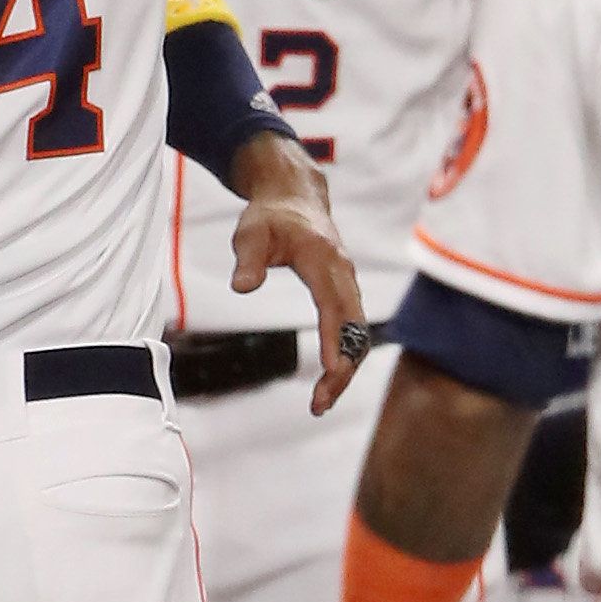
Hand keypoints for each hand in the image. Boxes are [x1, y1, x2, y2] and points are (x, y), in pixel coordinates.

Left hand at [227, 133, 370, 414]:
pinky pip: (353, 329)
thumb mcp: (250, 232)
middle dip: (343, 368)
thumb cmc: (270, 216)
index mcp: (322, 258)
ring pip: (357, 333)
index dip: (334, 340)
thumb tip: (242, 288)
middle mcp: (343, 273)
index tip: (332, 372)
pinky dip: (346, 355)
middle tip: (320, 404)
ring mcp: (348, 282)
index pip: (333, 305)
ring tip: (321, 402)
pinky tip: (331, 379)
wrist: (295, 197)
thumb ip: (247, 259)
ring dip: (346, 368)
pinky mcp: (346, 291)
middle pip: (353, 328)